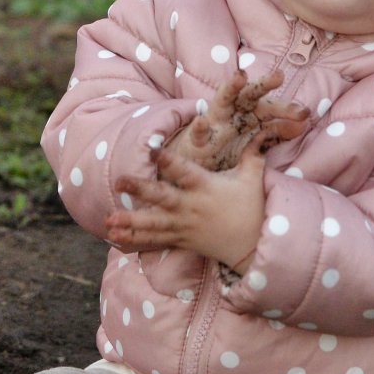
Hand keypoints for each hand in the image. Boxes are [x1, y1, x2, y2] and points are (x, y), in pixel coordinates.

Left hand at [106, 145, 268, 270]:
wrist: (256, 245)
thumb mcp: (254, 177)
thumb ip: (254, 152)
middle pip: (162, 198)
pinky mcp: (181, 240)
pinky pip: (155, 241)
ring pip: (153, 224)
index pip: (184, 172)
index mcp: (206, 188)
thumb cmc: (254, 207)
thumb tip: (265, 129)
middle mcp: (192, 207)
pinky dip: (134, 240)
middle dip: (140, 189)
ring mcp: (184, 226)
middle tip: (119, 180)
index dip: (168, 161)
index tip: (151, 149)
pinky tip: (113, 238)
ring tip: (108, 221)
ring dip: (130, 222)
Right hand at [163, 71, 309, 171]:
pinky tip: (202, 123)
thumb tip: (304, 124)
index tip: (305, 113)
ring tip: (239, 77)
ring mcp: (215, 122)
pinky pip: (198, 132)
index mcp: (249, 113)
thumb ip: (277, 133)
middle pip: (251, 94)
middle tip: (279, 76)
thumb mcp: (255, 141)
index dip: (287, 109)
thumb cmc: (228, 148)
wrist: (197, 164)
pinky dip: (199, 128)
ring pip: (223, 100)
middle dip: (264, 84)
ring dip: (230, 87)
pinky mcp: (197, 139)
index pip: (271, 106)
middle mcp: (233, 112)